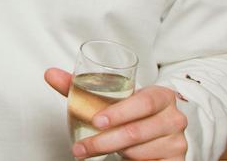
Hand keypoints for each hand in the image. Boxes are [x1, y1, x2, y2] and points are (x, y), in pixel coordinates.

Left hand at [45, 68, 188, 159]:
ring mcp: (177, 141)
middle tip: (80, 148)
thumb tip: (49, 74)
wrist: (153, 131)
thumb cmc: (128, 111)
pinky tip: (117, 160)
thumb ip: (78, 86)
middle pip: (137, 131)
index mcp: (162, 95)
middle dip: (104, 141)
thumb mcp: (108, 98)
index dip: (119, 112)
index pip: (144, 102)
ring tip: (92, 151)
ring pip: (139, 151)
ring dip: (112, 153)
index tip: (95, 121)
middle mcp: (174, 117)